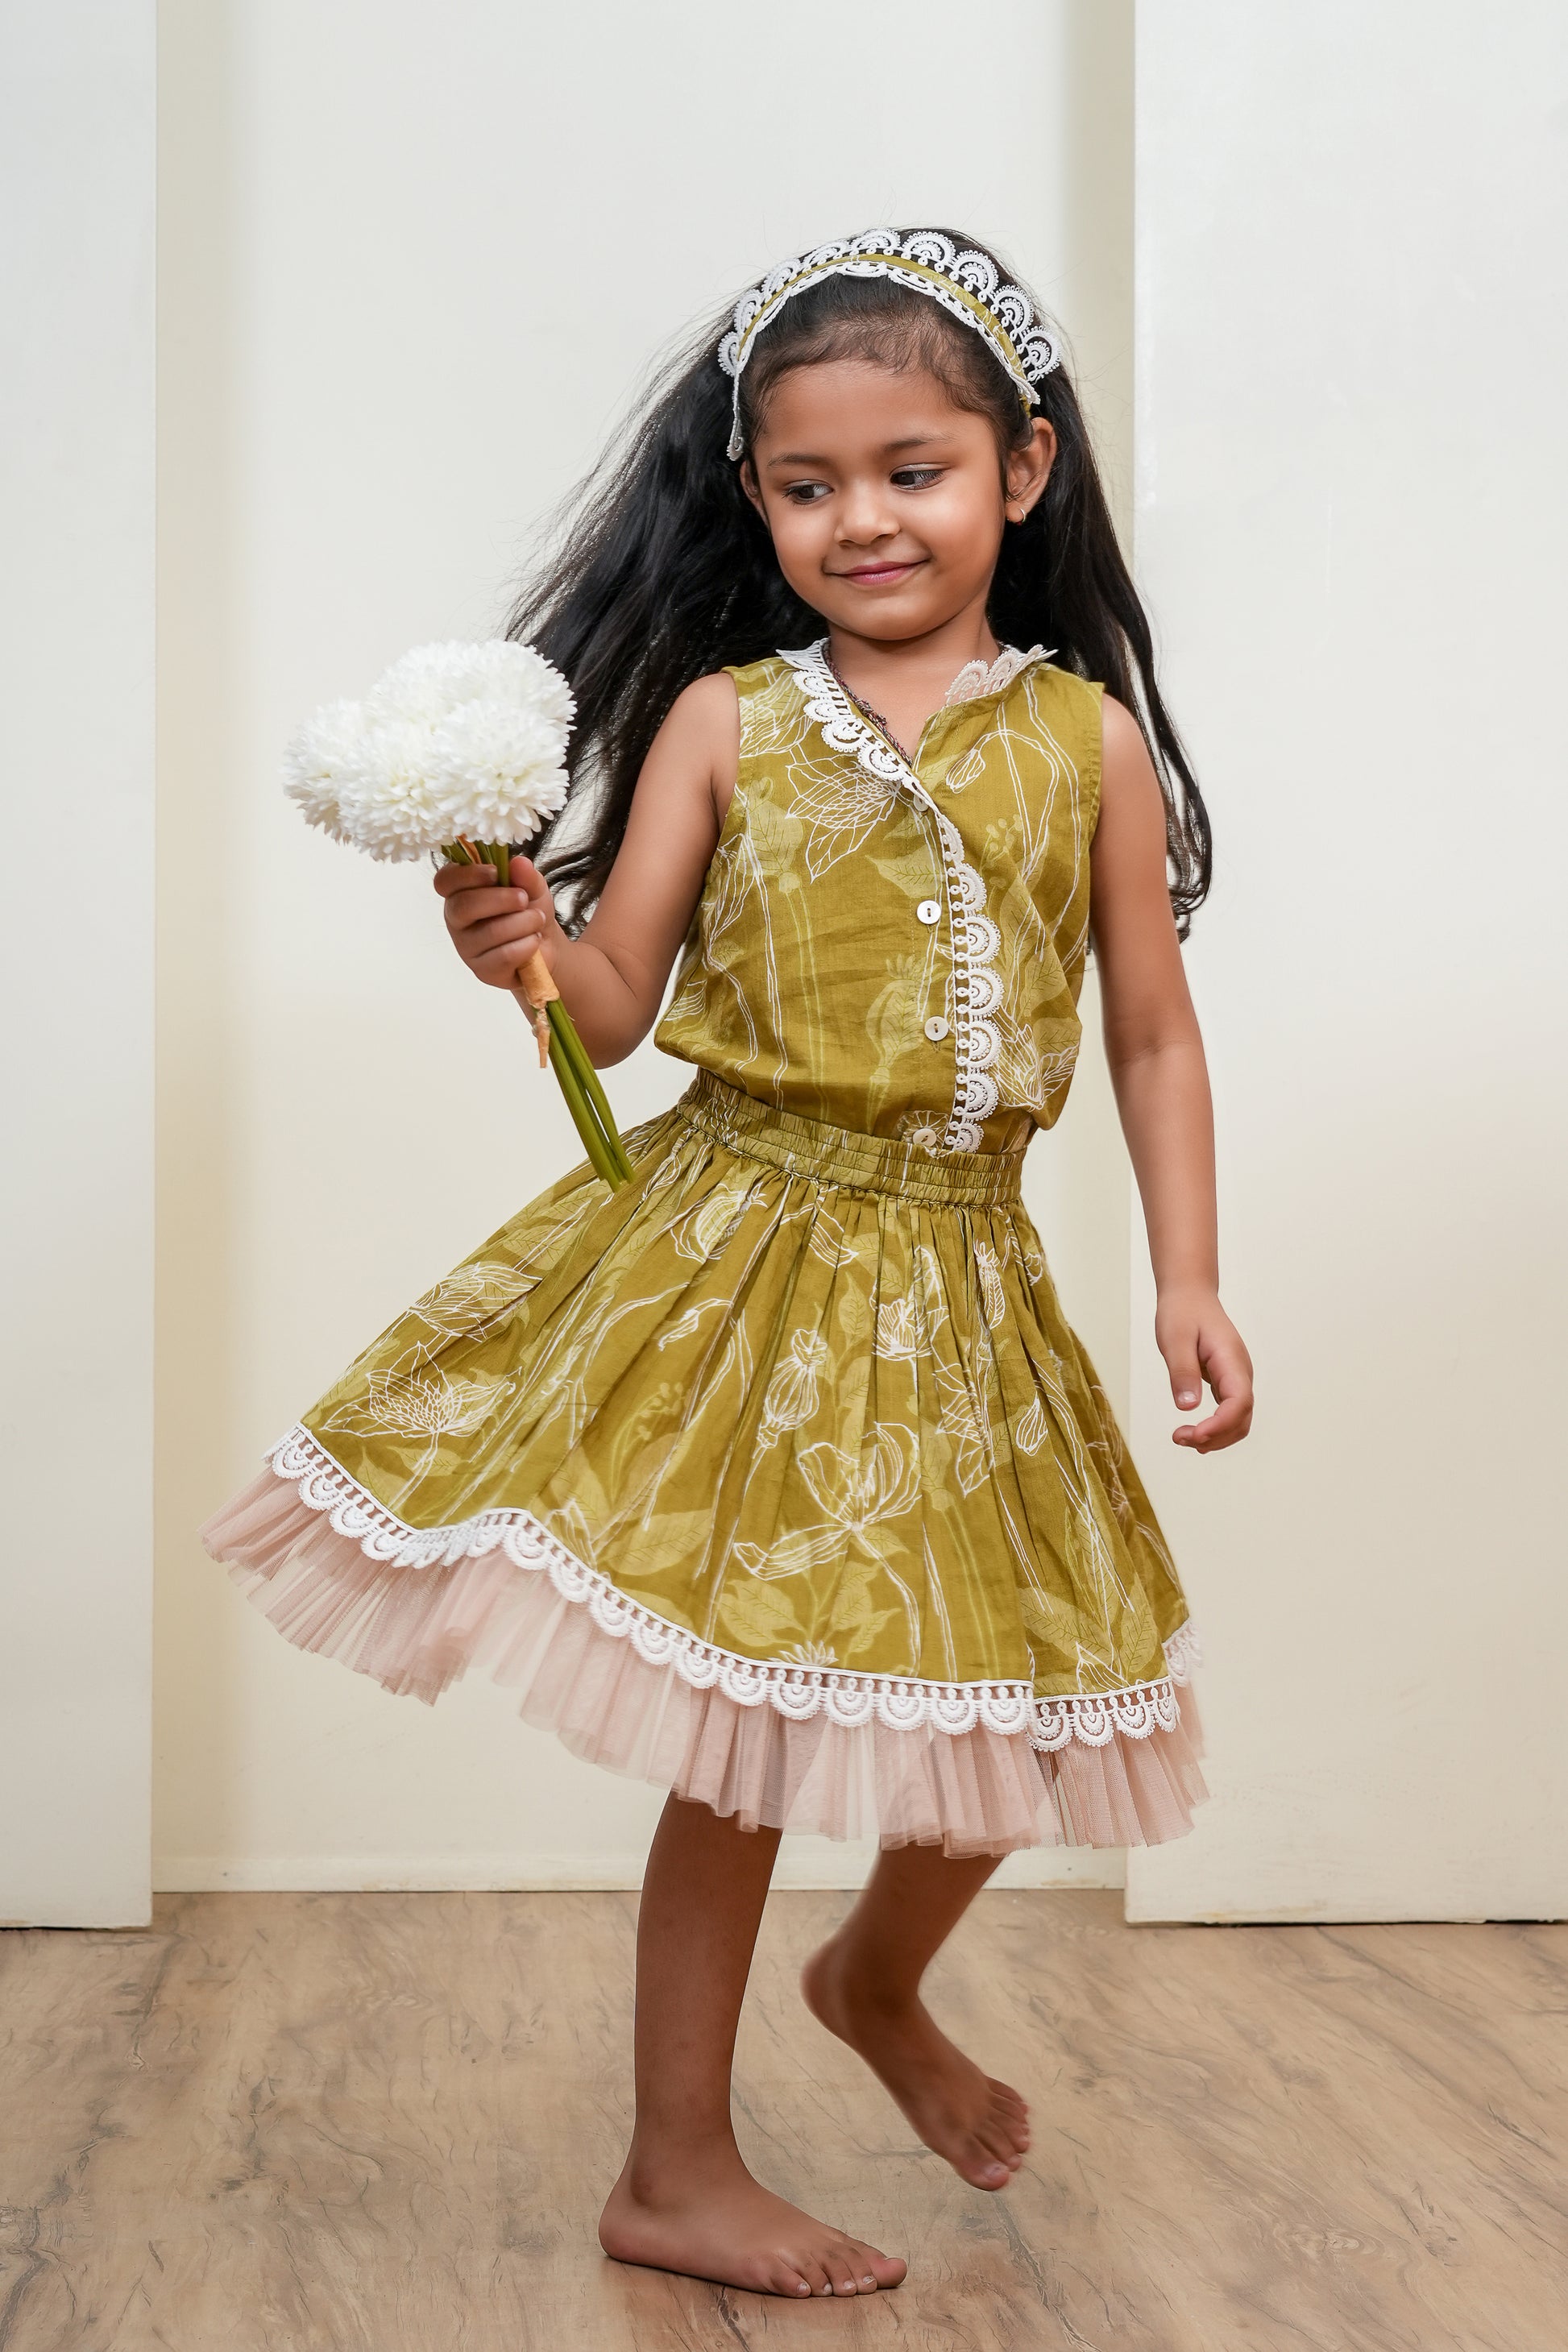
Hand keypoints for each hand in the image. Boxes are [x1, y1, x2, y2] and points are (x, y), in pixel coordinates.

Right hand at [434, 853, 561, 990]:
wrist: (545, 945)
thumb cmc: (528, 910)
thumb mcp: (532, 887)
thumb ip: (526, 875)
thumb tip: (519, 863)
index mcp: (460, 892)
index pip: (445, 881)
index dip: (467, 875)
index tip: (496, 873)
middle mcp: (456, 920)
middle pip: (463, 906)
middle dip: (500, 899)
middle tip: (524, 899)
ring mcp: (466, 947)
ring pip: (490, 932)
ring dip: (523, 923)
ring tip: (538, 920)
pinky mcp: (482, 970)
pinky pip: (504, 956)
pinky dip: (527, 945)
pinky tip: (534, 940)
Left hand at [1155, 1286, 1253, 1452]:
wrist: (1190, 1295)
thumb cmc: (1182, 1313)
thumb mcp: (1175, 1339)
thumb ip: (1182, 1372)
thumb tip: (1187, 1407)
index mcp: (1231, 1359)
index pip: (1239, 1401)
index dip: (1221, 1425)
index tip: (1194, 1434)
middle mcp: (1240, 1372)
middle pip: (1242, 1418)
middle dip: (1215, 1437)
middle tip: (1180, 1438)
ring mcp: (1237, 1378)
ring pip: (1238, 1420)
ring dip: (1215, 1437)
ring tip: (1183, 1438)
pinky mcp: (1228, 1381)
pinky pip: (1230, 1412)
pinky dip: (1215, 1428)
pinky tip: (1195, 1434)